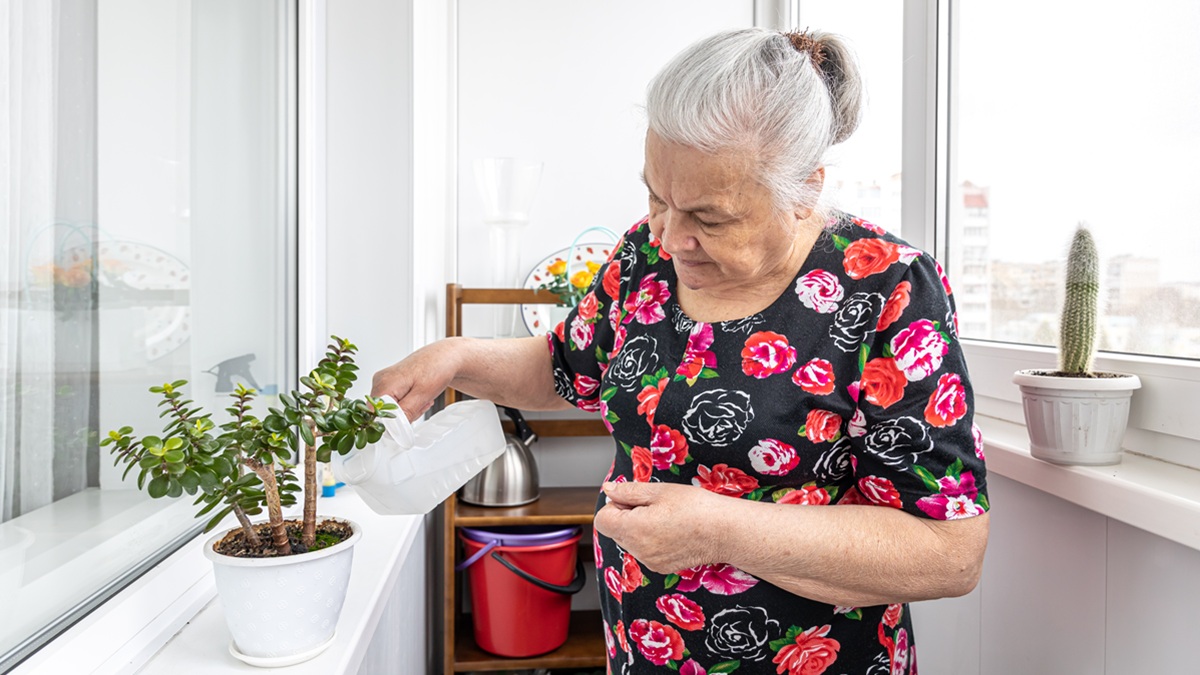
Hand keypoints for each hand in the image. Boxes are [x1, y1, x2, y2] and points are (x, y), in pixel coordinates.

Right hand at [370, 339, 461, 421]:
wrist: (444, 356)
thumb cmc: (436, 368)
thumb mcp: (423, 395)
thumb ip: (405, 412)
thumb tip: (392, 429)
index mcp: (383, 383)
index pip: (377, 415)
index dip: (394, 421)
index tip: (411, 415)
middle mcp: (379, 381)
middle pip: (383, 413)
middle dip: (403, 415)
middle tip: (420, 404)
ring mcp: (383, 381)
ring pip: (390, 408)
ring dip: (407, 409)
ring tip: (421, 398)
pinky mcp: (389, 383)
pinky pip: (394, 401)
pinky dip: (407, 403)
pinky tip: (418, 396)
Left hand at [593, 481, 726, 574]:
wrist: (726, 531)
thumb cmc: (696, 507)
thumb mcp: (659, 491)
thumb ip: (628, 492)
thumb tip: (609, 489)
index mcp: (633, 529)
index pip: (602, 520)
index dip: (615, 505)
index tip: (633, 499)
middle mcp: (638, 550)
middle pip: (616, 531)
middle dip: (627, 516)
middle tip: (654, 506)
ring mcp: (650, 561)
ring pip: (630, 541)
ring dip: (639, 528)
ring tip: (666, 518)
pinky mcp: (661, 567)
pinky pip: (645, 551)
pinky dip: (651, 540)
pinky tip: (672, 530)